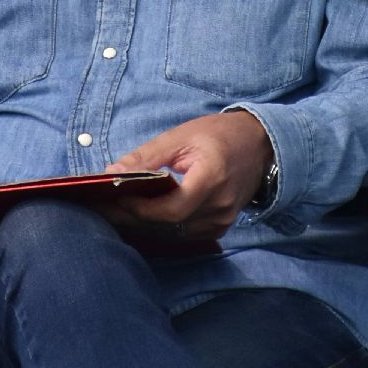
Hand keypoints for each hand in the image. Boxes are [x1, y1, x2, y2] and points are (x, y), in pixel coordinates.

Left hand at [101, 112, 272, 239]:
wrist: (260, 144)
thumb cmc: (218, 135)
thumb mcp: (180, 137)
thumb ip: (146, 157)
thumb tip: (112, 172)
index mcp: (211, 178)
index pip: (171, 208)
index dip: (141, 208)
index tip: (115, 199)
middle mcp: (220, 205)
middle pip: (170, 224)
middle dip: (136, 217)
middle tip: (107, 208)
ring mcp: (223, 220)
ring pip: (175, 232)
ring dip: (147, 223)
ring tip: (120, 210)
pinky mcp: (221, 226)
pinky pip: (186, 233)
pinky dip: (164, 225)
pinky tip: (146, 214)